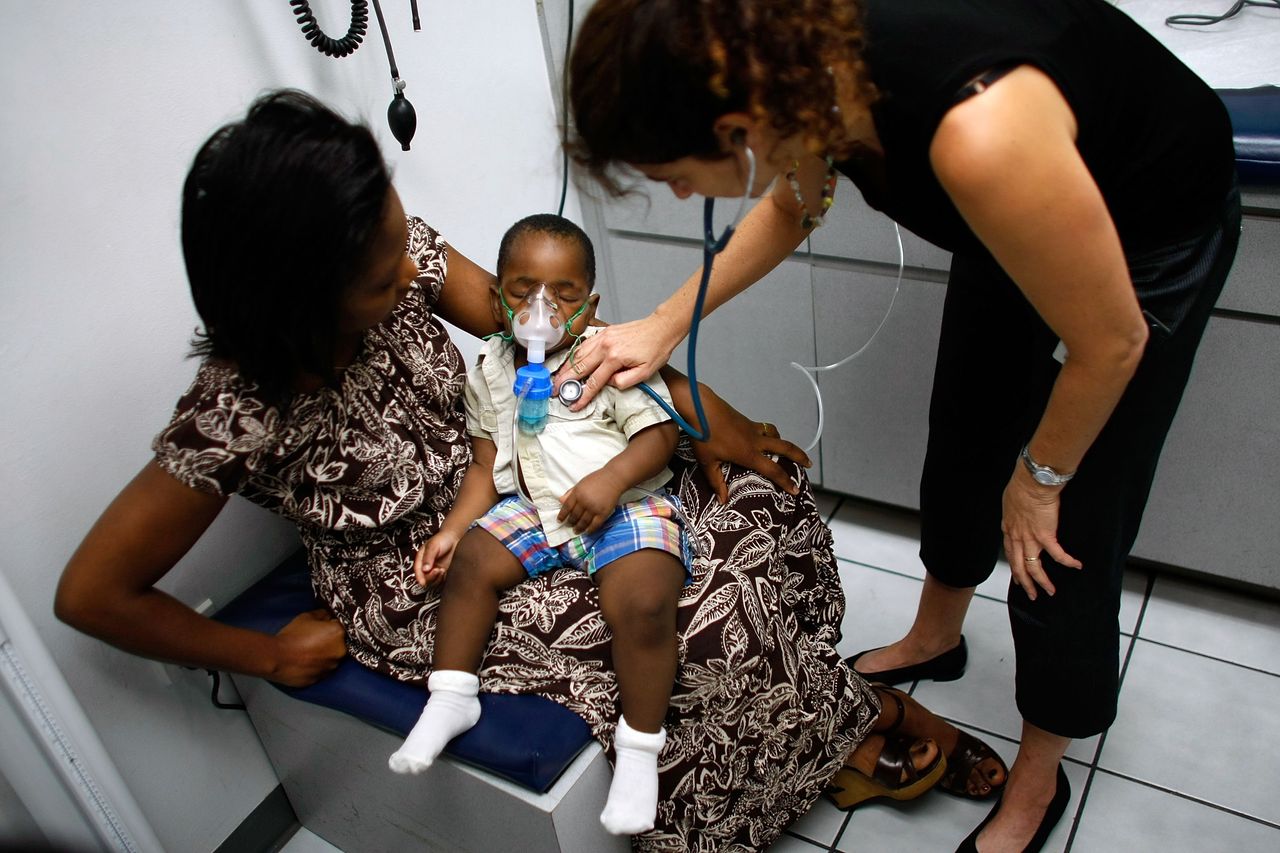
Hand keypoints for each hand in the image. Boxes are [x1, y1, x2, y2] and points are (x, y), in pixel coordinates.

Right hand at [271, 609, 345, 686]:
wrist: (278, 658)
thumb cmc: (292, 636)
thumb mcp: (307, 617)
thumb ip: (322, 615)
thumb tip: (328, 616)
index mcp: (338, 633)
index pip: (342, 626)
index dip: (332, 625)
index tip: (324, 626)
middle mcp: (340, 651)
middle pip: (340, 643)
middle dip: (330, 641)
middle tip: (314, 639)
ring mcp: (332, 666)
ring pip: (332, 657)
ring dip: (324, 654)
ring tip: (308, 651)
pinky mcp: (323, 677)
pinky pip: (323, 669)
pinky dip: (317, 665)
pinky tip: (306, 661)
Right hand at [414, 529, 460, 587]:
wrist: (453, 538)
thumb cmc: (442, 539)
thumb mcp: (433, 546)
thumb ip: (428, 557)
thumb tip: (425, 570)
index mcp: (421, 559)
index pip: (417, 571)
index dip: (419, 578)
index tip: (423, 582)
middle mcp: (426, 566)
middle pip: (424, 578)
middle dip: (430, 577)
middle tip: (438, 570)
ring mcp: (434, 570)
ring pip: (432, 582)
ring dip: (436, 579)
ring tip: (442, 570)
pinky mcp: (442, 572)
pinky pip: (440, 581)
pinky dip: (442, 579)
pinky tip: (445, 572)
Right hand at [553, 314, 681, 408]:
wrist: (660, 328)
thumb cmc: (655, 349)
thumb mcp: (645, 372)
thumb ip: (624, 382)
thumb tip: (608, 384)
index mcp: (615, 358)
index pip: (594, 382)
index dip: (583, 396)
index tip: (575, 404)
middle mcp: (605, 346)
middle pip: (579, 367)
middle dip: (565, 381)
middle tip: (555, 392)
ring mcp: (602, 337)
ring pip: (578, 354)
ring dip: (566, 368)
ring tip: (559, 379)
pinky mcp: (603, 332)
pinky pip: (584, 344)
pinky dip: (574, 355)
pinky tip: (570, 362)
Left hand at [559, 469, 625, 533]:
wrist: (613, 479)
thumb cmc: (596, 479)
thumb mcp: (580, 484)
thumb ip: (570, 493)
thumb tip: (560, 501)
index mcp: (577, 493)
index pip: (567, 507)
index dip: (562, 515)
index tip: (559, 520)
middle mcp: (584, 502)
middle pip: (574, 516)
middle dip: (570, 522)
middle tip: (569, 526)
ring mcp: (594, 508)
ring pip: (583, 522)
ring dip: (579, 528)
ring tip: (576, 531)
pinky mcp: (603, 513)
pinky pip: (595, 524)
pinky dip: (590, 530)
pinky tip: (587, 531)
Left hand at [688, 384, 810, 502]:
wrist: (701, 407)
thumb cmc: (703, 435)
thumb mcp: (708, 462)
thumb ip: (716, 482)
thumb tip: (722, 500)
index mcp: (748, 454)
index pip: (773, 470)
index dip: (786, 481)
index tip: (795, 490)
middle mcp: (755, 441)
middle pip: (786, 447)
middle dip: (800, 456)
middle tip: (808, 463)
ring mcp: (752, 428)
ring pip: (776, 435)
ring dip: (784, 443)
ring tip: (786, 451)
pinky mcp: (747, 421)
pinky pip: (765, 428)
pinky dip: (770, 434)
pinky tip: (763, 437)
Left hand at [1001, 467, 1082, 599]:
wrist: (1032, 482)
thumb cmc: (1022, 485)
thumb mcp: (1011, 501)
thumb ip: (1014, 511)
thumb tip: (1018, 512)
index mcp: (1008, 528)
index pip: (1009, 552)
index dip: (1014, 566)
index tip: (1017, 576)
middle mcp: (1016, 537)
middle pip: (1018, 566)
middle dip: (1025, 583)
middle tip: (1031, 594)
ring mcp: (1030, 538)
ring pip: (1033, 567)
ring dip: (1042, 582)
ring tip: (1049, 591)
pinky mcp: (1045, 536)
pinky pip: (1057, 555)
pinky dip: (1068, 562)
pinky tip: (1076, 566)